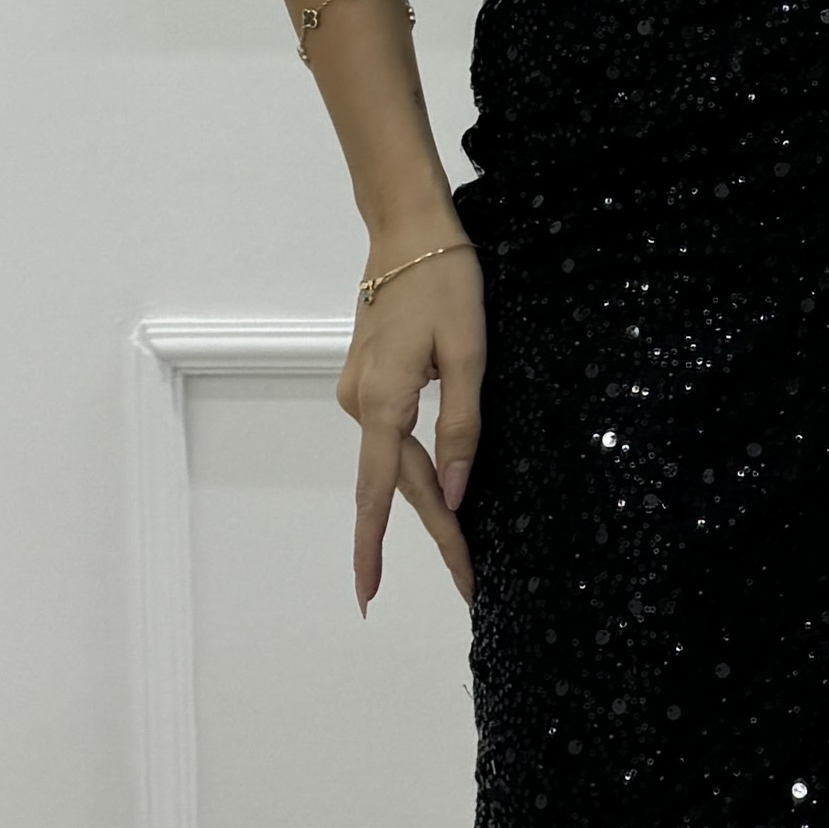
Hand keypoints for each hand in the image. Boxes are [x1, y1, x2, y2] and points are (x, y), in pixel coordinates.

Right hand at [338, 235, 484, 611]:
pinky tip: (441, 490)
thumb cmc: (444, 283)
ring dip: (427, 503)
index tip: (369, 595)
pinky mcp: (367, 382)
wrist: (408, 233)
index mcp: (385, 401)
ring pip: (395, 462)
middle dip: (436, 532)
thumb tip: (457, 491)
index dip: (377, 548)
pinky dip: (415, 468)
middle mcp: (361, 403)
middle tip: (468, 579)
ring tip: (462, 546)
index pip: (381, 492)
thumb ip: (463, 427)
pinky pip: (392, 439)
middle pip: (398, 484)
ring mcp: (358, 392)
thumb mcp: (470, 354)